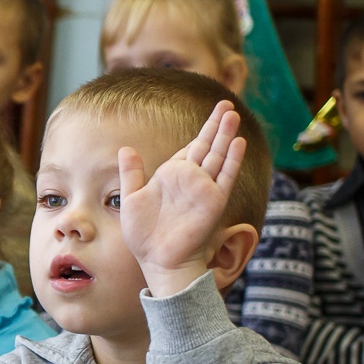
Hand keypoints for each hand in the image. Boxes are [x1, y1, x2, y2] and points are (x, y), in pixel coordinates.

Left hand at [119, 100, 246, 296]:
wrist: (157, 260)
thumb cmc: (144, 235)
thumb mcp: (131, 198)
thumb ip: (132, 173)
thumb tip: (126, 148)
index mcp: (172, 176)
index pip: (190, 148)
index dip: (202, 131)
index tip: (213, 113)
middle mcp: (191, 180)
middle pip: (208, 146)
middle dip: (217, 125)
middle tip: (226, 103)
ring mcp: (204, 189)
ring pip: (219, 155)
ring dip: (227, 135)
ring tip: (233, 113)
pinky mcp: (213, 202)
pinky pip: (225, 177)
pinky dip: (232, 160)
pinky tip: (238, 142)